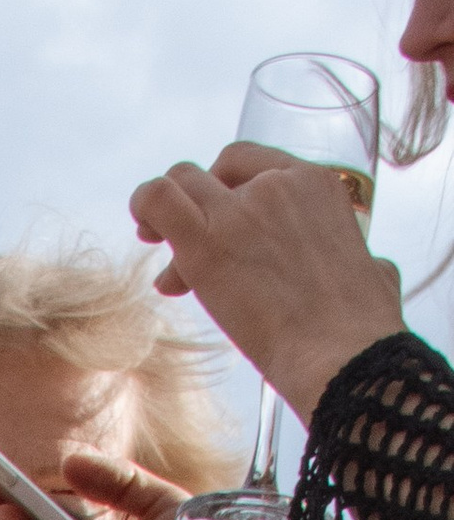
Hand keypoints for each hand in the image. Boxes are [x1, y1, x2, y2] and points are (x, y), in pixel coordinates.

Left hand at [132, 138, 404, 424]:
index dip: (233, 192)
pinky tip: (143, 226)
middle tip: (183, 251)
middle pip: (219, 173)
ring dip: (165, 211)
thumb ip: (367, 264)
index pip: (259, 166)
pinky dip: (143, 204)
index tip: (223, 231)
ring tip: (156, 245)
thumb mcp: (375, 274)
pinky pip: (159, 198)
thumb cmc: (360, 329)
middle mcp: (278, 184)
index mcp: (318, 183)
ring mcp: (240, 209)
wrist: (341, 352)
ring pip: (184, 179)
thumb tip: (376, 274)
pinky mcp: (207, 241)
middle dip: (200, 205)